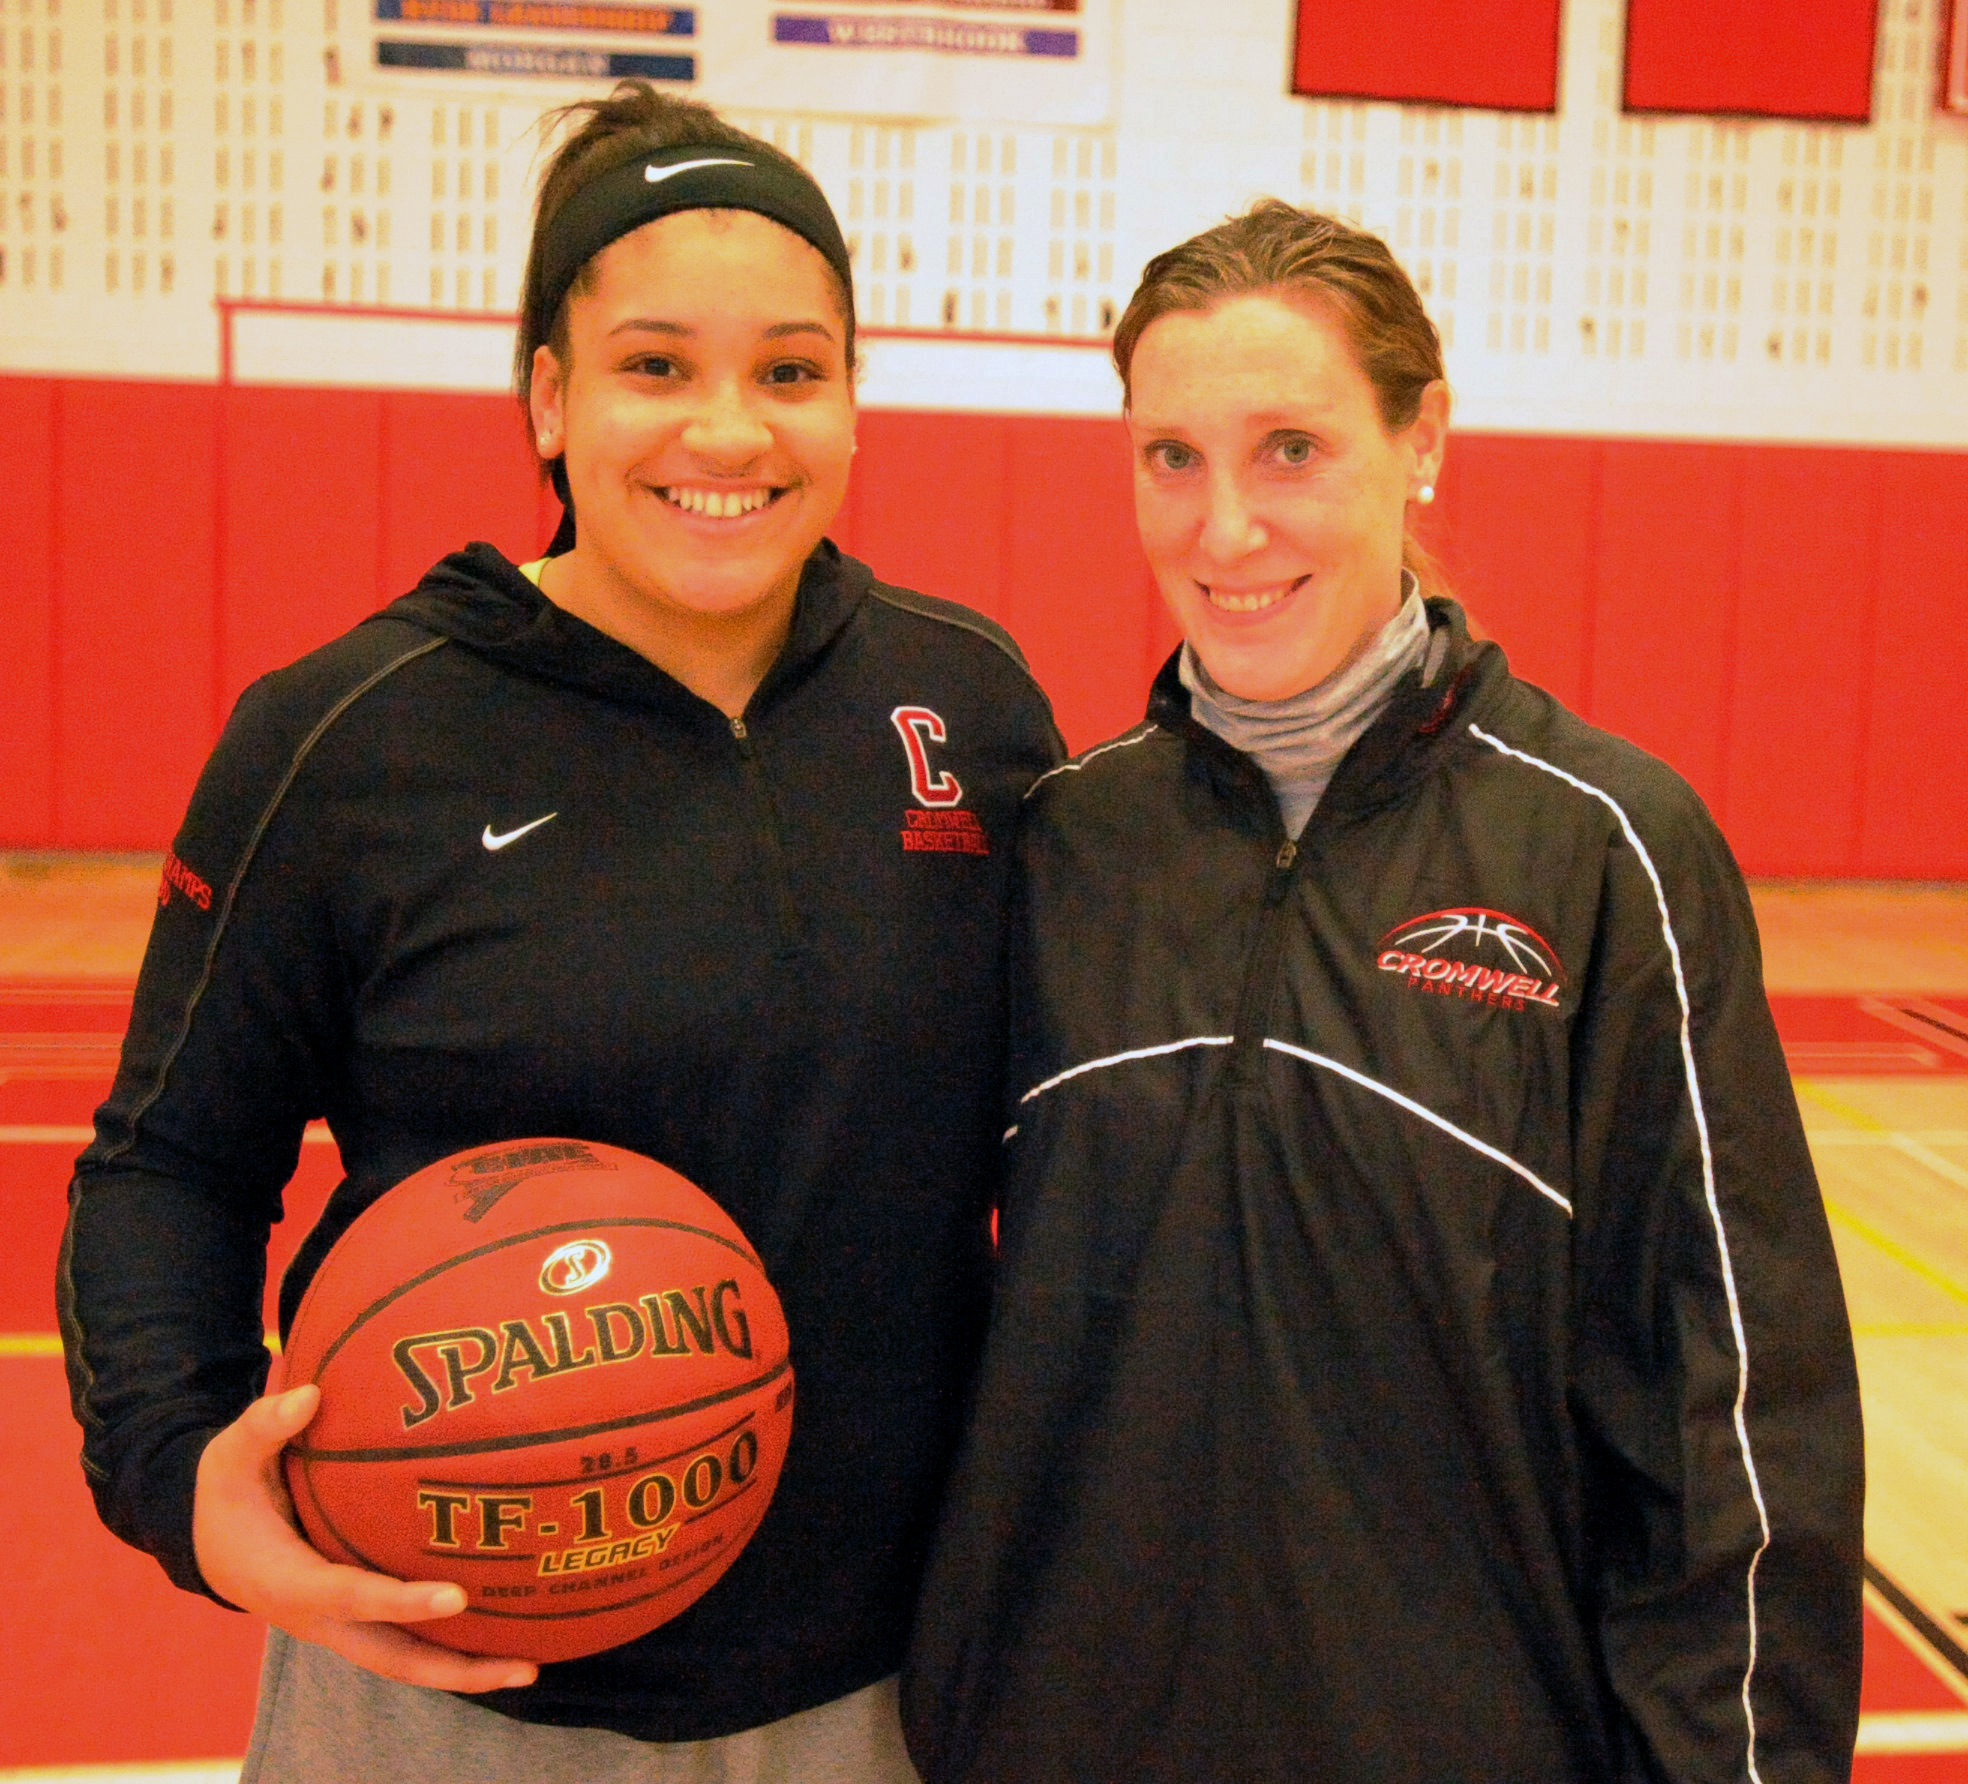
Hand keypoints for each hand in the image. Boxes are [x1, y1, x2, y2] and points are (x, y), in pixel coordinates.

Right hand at [193, 1383, 538, 1692]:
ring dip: (466, 1668)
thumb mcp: (229, 1458)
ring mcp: (344, 1626)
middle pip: (394, 1658)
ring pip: (408, 1660)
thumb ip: (263, 1426)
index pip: (352, 1598)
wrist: (211, 1545)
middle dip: (456, 1668)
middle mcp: (322, 1618)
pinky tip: (511, 1628)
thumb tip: (310, 1395)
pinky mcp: (360, 1619)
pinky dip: (455, 1645)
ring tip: (532, 1666)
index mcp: (290, 1583)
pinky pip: (410, 1641)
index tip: (458, 1598)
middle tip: (524, 1669)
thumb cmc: (228, 1495)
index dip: (402, 1602)